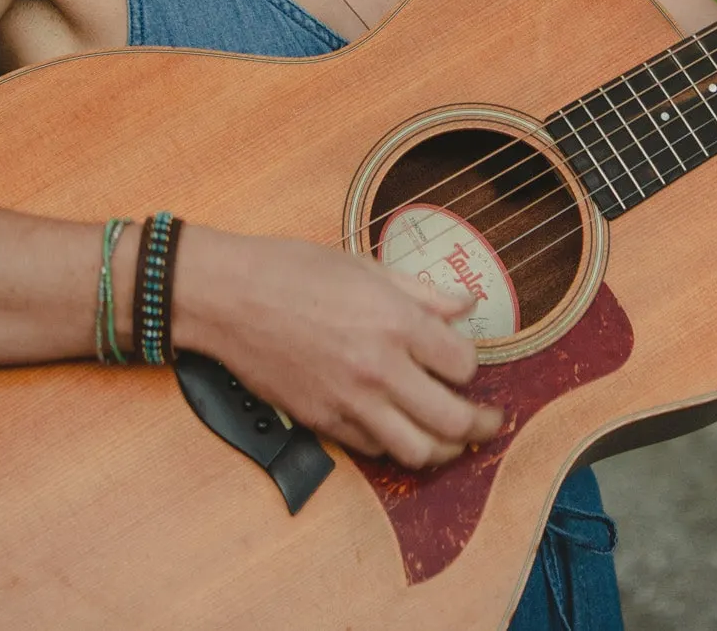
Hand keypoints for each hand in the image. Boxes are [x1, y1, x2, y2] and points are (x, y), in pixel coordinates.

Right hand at [171, 228, 504, 468]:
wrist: (227, 297)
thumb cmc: (290, 271)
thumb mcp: (363, 266)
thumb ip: (421, 292)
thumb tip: (466, 306)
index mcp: (396, 322)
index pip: (464, 364)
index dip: (471, 364)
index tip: (464, 361)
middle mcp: (379, 369)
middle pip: (454, 420)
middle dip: (480, 425)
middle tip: (489, 422)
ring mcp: (350, 402)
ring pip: (418, 451)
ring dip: (444, 449)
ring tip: (452, 440)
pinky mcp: (322, 422)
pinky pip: (374, 450)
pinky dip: (394, 446)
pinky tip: (398, 430)